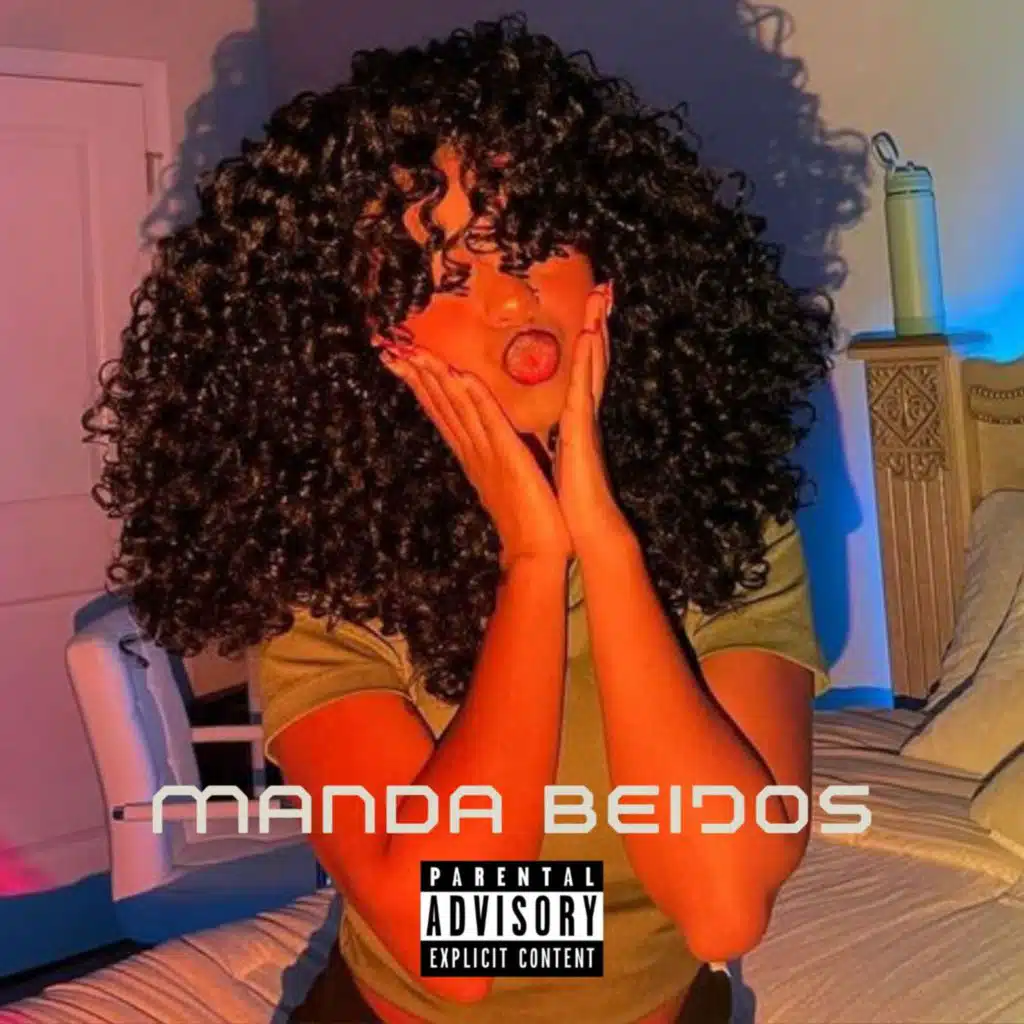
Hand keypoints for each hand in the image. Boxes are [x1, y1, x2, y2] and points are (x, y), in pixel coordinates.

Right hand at [379, 343, 572, 568]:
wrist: (536, 551)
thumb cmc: (527, 518)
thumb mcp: (504, 478)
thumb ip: (494, 456)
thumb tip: (487, 440)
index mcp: (473, 454)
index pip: (442, 413)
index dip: (421, 385)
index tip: (402, 360)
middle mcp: (473, 451)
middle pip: (441, 406)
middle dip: (417, 376)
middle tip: (392, 348)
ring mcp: (488, 453)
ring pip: (458, 408)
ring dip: (437, 379)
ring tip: (418, 352)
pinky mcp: (509, 456)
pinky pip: (491, 422)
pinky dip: (476, 399)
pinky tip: (460, 376)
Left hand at [553, 283, 630, 553]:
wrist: (584, 531)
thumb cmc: (567, 502)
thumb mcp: (556, 459)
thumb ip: (556, 438)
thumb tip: (546, 427)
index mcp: (575, 422)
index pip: (583, 372)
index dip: (588, 342)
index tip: (589, 310)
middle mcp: (584, 416)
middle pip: (594, 361)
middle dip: (599, 325)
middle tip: (603, 288)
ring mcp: (585, 422)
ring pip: (593, 368)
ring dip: (598, 331)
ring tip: (602, 297)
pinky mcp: (581, 433)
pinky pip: (583, 391)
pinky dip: (589, 362)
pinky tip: (591, 336)